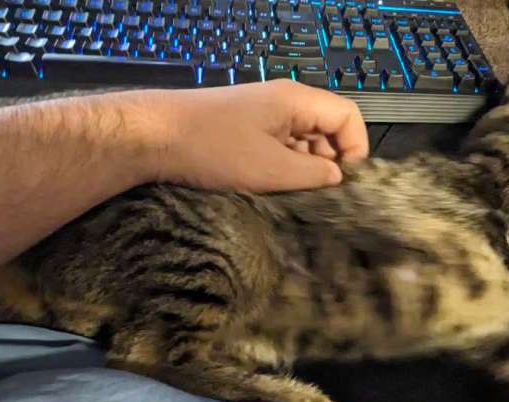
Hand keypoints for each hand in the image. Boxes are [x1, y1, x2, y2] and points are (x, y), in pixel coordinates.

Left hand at [125, 80, 368, 192]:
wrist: (153, 137)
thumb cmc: (214, 149)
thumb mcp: (272, 170)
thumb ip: (314, 174)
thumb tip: (337, 177)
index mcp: (296, 100)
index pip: (348, 116)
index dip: (355, 149)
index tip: (344, 182)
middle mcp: (283, 101)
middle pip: (326, 128)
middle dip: (328, 162)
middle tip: (314, 194)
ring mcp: (262, 114)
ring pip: (301, 141)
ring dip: (302, 168)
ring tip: (287, 193)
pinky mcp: (243, 128)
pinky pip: (278, 145)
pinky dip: (280, 166)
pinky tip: (265, 187)